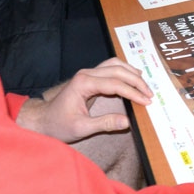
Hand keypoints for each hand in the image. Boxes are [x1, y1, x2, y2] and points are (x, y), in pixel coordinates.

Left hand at [15, 57, 151, 143]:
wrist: (43, 120)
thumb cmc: (58, 124)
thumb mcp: (81, 128)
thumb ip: (105, 124)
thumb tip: (127, 122)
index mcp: (84, 83)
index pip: (115, 84)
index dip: (133, 92)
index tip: (146, 101)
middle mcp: (86, 74)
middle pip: (117, 71)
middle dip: (136, 81)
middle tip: (150, 94)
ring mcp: (88, 73)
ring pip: (115, 65)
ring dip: (131, 73)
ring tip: (145, 85)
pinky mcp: (90, 77)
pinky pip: (110, 68)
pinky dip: (124, 72)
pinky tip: (133, 78)